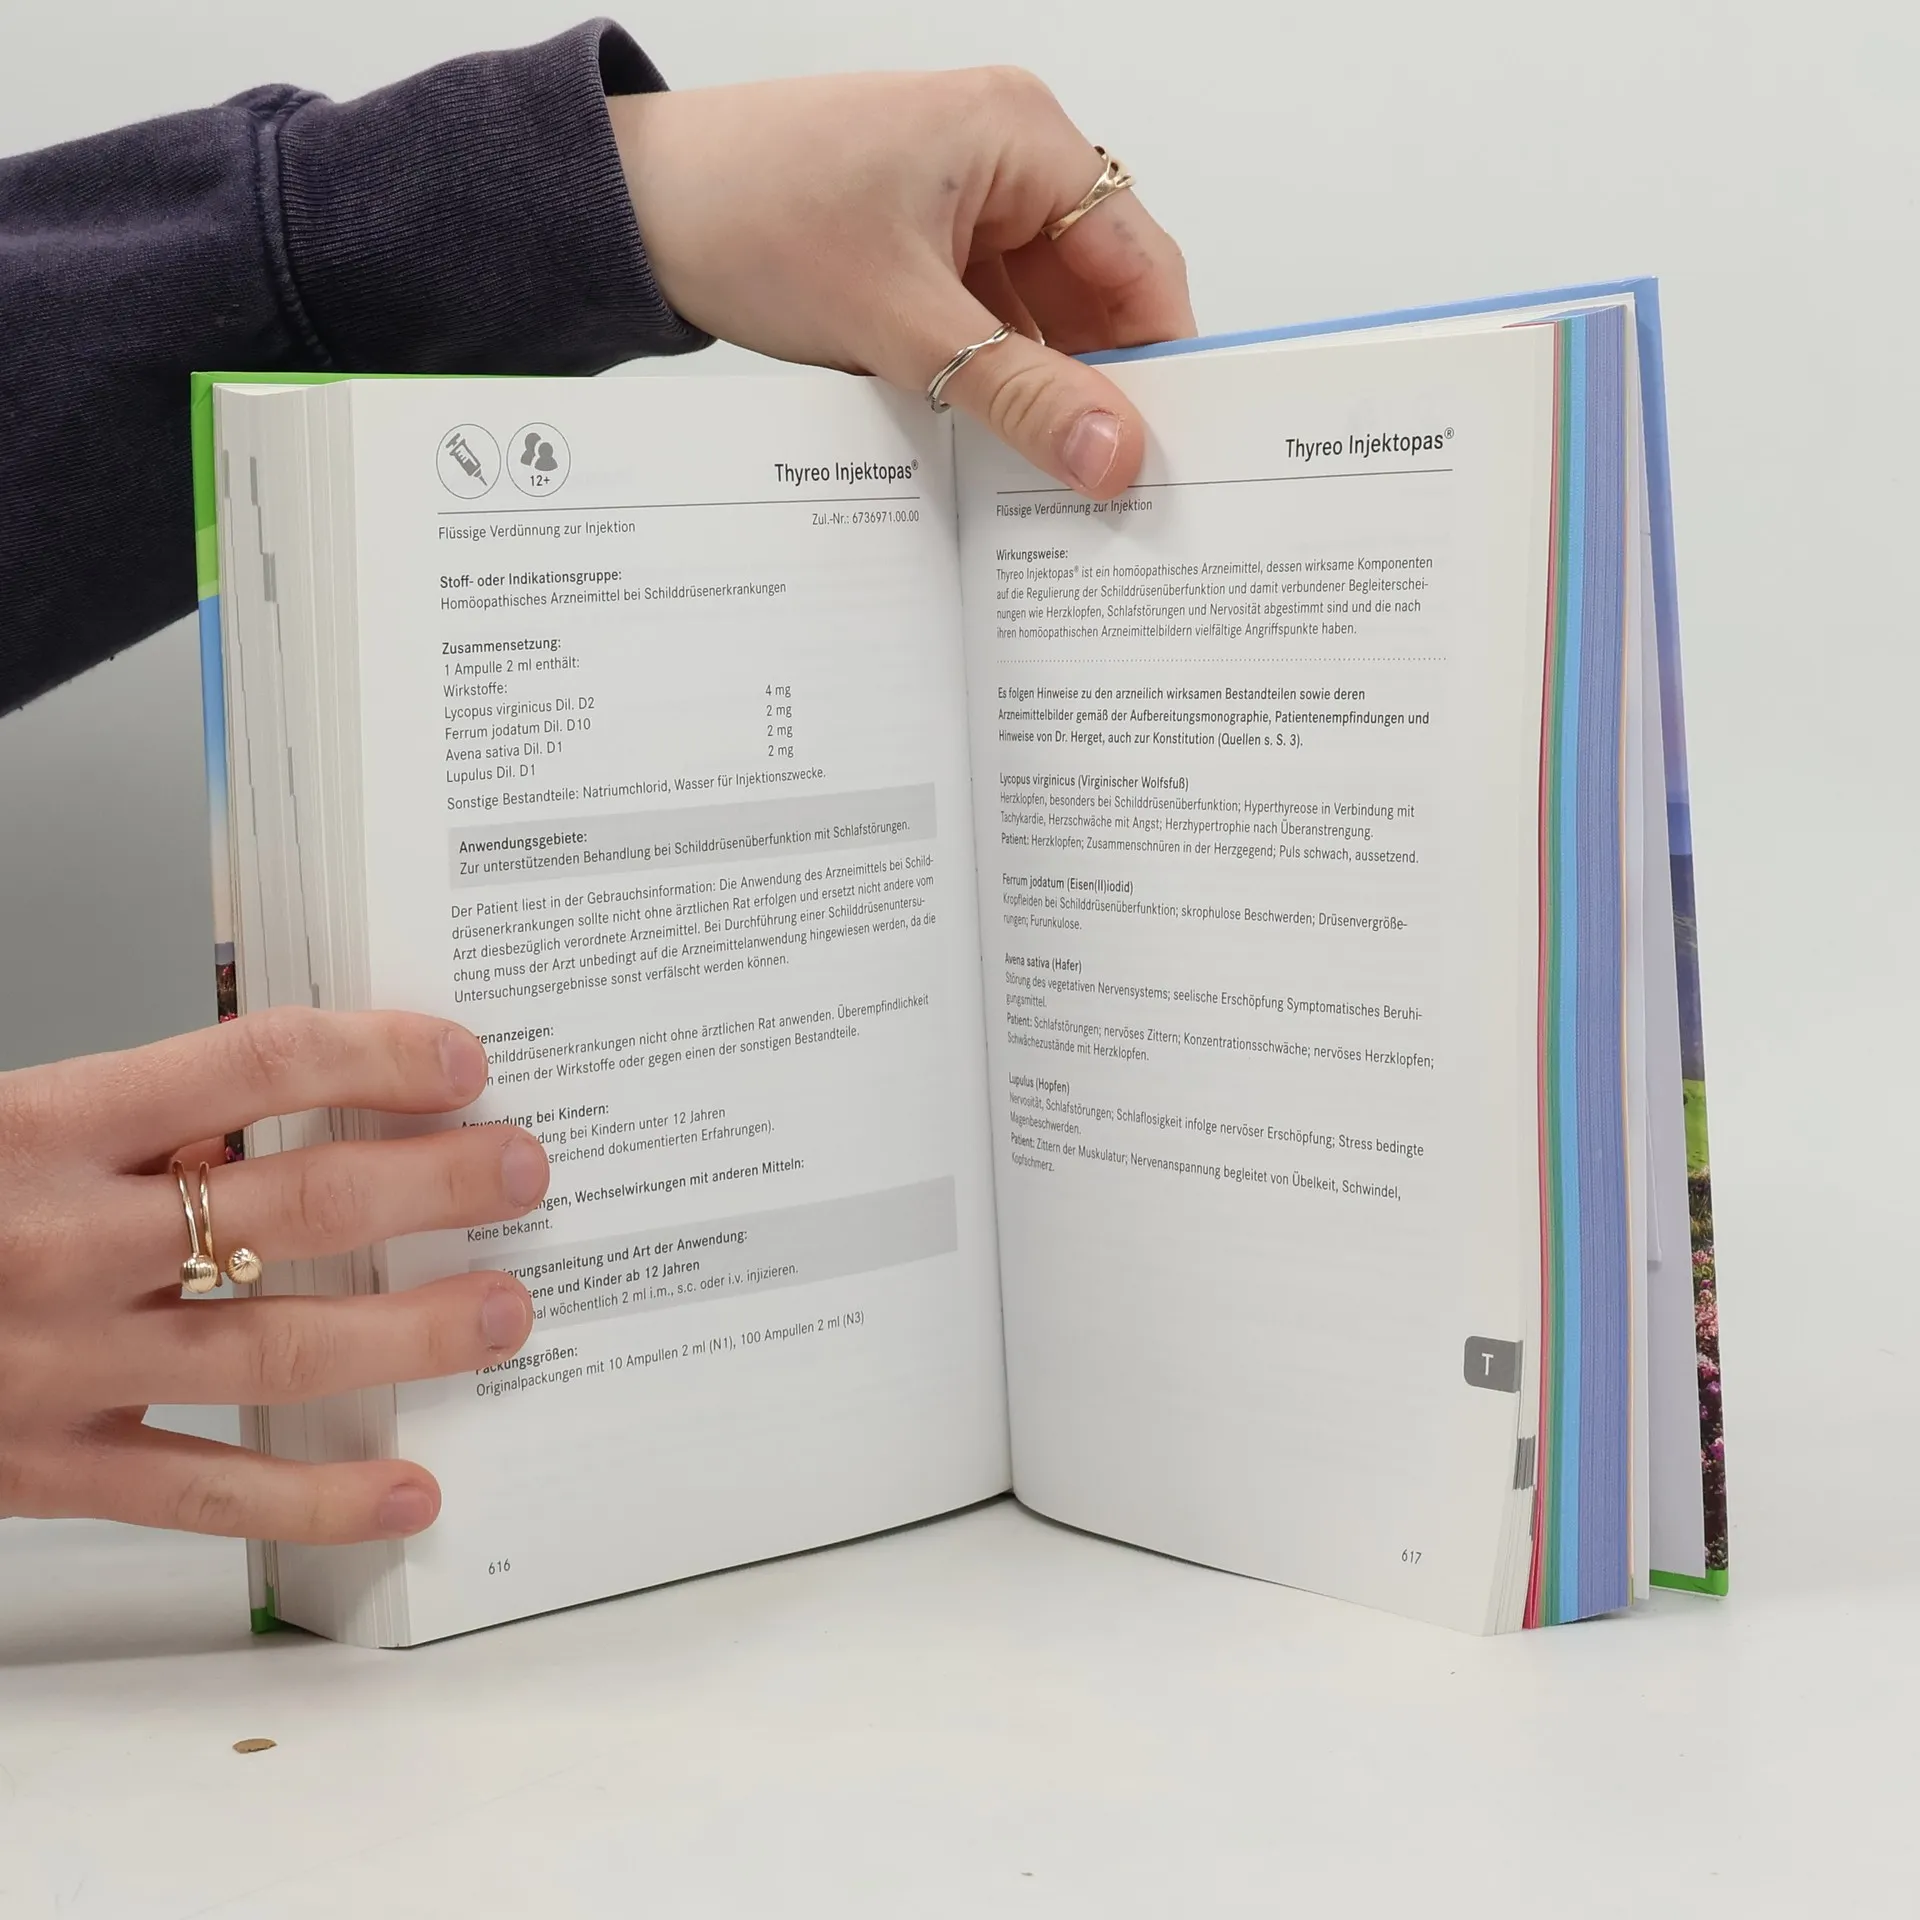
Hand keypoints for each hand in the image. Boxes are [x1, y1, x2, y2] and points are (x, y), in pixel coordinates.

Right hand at [0, 1009, 544, 1541]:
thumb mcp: (0, 1121)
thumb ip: (134, 1114)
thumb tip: (279, 1102)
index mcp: (44, 1126)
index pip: (252, 1062)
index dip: (374, 1053)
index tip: (460, 1057)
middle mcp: (64, 1243)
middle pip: (296, 1202)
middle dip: (433, 1182)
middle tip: (524, 1168)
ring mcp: (58, 1365)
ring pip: (275, 1349)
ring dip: (410, 1331)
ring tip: (506, 1311)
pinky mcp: (44, 1469)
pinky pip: (202, 1495)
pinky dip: (316, 1500)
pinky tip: (408, 1491)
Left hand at [609, 67, 1194, 497]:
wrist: (630, 209)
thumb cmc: (748, 213)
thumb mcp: (900, 321)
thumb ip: (1015, 394)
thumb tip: (1113, 452)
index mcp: (1020, 137)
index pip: (1139, 260)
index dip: (1162, 359)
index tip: (1170, 450)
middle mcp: (1002, 160)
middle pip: (1092, 295)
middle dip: (1096, 386)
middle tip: (1109, 485)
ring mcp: (958, 205)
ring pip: (1035, 319)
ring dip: (1034, 391)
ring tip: (1048, 477)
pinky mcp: (916, 247)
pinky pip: (982, 324)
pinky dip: (985, 380)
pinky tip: (986, 443)